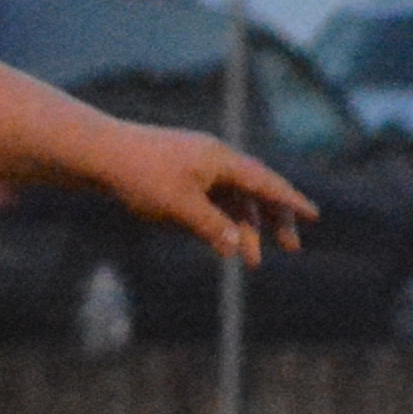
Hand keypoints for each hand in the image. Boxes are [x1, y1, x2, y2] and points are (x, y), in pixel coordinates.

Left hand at [94, 124, 316, 266]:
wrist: (98, 153)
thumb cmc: (140, 175)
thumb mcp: (179, 206)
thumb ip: (211, 226)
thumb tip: (237, 246)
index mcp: (222, 160)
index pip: (266, 183)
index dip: (291, 201)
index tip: (313, 216)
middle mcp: (214, 160)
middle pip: (255, 192)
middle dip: (273, 221)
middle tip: (291, 248)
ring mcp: (196, 167)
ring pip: (231, 200)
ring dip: (243, 228)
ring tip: (250, 260)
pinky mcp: (178, 176)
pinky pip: (209, 201)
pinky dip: (219, 221)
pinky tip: (220, 242)